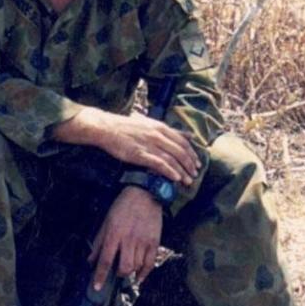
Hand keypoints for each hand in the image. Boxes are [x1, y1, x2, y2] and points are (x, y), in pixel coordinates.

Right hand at [58, 107, 199, 184]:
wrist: (107, 128)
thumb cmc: (127, 126)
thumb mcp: (150, 124)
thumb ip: (170, 131)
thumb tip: (189, 135)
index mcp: (161, 127)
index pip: (183, 142)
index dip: (192, 154)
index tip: (197, 164)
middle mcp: (157, 135)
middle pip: (180, 152)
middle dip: (189, 165)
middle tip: (195, 175)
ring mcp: (149, 145)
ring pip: (172, 159)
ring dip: (182, 171)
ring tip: (187, 181)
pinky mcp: (139, 154)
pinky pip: (159, 164)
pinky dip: (169, 171)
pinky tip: (175, 178)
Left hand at [88, 186, 162, 290]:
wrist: (145, 194)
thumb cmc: (123, 206)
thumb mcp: (106, 221)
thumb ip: (99, 242)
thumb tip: (90, 260)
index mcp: (114, 234)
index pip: (105, 260)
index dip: (100, 276)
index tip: (97, 287)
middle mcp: (129, 240)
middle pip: (124, 267)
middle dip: (119, 274)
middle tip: (116, 272)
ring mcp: (143, 241)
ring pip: (137, 267)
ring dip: (130, 272)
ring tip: (127, 269)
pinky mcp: (154, 242)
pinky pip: (150, 264)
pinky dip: (144, 274)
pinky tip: (139, 277)